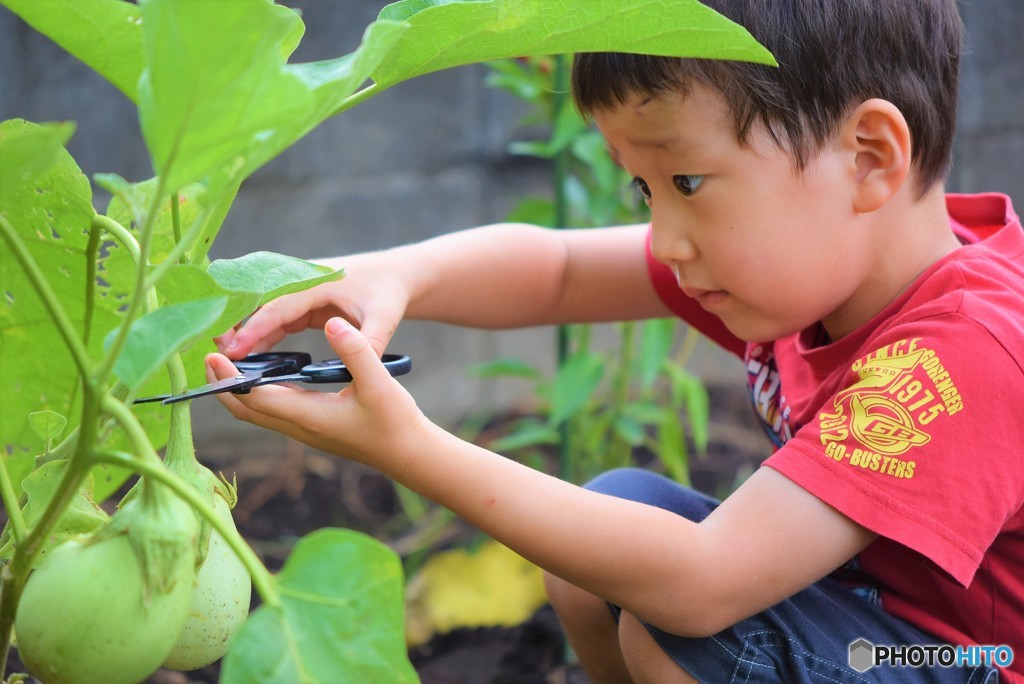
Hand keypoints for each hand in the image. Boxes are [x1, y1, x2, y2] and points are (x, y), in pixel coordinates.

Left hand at [207, 317, 427, 468]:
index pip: (256, 399)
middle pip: (245, 411)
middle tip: (208, 356)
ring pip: (257, 412)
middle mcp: (301, 427)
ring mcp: (305, 430)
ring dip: (237, 390)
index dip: (231, 379)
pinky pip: (272, 411)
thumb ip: (356, 352)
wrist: (408, 452)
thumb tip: (331, 324)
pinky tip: (262, 373)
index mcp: (310, 417)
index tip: (214, 355)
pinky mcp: (312, 427)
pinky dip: (256, 393)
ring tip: (227, 361)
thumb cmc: (396, 421)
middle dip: (222, 386)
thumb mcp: (380, 383)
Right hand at [215, 253, 407, 359]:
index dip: (254, 329)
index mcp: (318, 281)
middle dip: (236, 325)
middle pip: (259, 302)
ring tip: (225, 359)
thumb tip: (356, 368)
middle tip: (216, 354)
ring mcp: (299, 289)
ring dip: (244, 331)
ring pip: (263, 310)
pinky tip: (247, 355)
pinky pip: (274, 317)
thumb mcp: (385, 318)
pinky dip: (260, 334)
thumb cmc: (390, 293)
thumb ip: (370, 342)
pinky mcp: (301, 301)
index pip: (278, 306)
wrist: (397, 275)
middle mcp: (302, 280)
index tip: (234, 350)